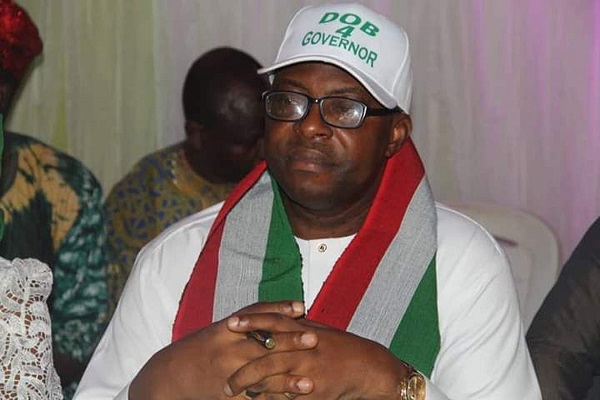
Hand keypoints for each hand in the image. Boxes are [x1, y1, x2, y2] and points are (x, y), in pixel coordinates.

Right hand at [129, 301, 315, 399]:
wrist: (169, 375)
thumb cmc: (200, 348)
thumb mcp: (220, 329)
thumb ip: (248, 322)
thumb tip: (279, 313)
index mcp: (226, 330)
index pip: (257, 317)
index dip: (279, 311)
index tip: (301, 308)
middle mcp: (227, 350)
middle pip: (262, 344)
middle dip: (290, 342)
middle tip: (314, 338)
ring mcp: (227, 375)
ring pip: (261, 377)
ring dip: (286, 381)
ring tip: (309, 383)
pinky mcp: (228, 396)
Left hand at [225, 316, 411, 399]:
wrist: (369, 368)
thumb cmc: (342, 347)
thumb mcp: (319, 330)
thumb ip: (296, 326)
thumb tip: (274, 317)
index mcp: (304, 331)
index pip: (273, 322)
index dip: (250, 322)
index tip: (229, 323)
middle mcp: (304, 350)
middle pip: (265, 357)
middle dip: (242, 369)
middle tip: (225, 379)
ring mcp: (308, 371)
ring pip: (272, 379)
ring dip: (250, 388)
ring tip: (231, 392)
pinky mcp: (314, 391)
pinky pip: (286, 397)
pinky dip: (269, 399)